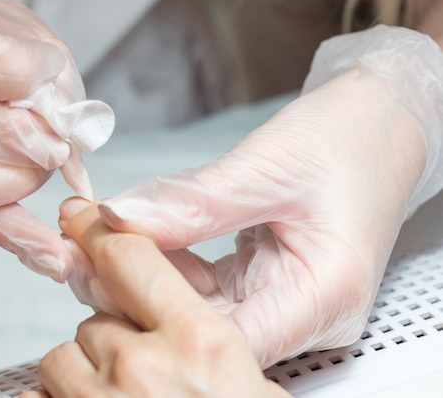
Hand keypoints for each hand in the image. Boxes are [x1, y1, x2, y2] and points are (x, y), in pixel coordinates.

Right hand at [0, 0, 95, 280]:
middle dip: (20, 136)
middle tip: (54, 136)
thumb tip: (72, 122)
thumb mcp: (1, 22)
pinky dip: (16, 239)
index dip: (17, 67)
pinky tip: (53, 256)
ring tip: (43, 158)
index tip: (49, 69)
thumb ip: (41, 61)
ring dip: (19, 178)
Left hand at [84, 70, 426, 366]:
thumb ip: (192, 203)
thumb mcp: (266, 167)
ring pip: (196, 309)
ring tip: (91, 237)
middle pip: (202, 329)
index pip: (221, 336)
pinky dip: (165, 264)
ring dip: (142, 276)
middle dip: (133, 291)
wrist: (378, 120)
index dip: (148, 308)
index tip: (92, 265)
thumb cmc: (347, 138)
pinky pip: (204, 286)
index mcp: (323, 295)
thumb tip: (119, 219)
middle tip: (78, 247)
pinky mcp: (265, 282)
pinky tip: (129, 240)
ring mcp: (282, 299)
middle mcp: (303, 311)